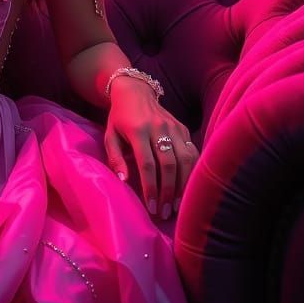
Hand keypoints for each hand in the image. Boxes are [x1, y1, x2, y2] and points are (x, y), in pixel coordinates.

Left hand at [103, 78, 198, 222]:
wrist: (134, 91)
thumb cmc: (119, 118)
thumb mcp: (110, 136)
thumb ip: (115, 158)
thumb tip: (124, 182)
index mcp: (137, 130)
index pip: (147, 164)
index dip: (151, 188)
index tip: (152, 207)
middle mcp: (158, 128)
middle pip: (168, 165)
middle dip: (169, 191)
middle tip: (167, 212)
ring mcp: (173, 127)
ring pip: (185, 160)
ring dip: (184, 185)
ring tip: (179, 205)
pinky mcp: (183, 127)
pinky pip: (193, 152)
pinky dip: (193, 171)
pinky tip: (190, 187)